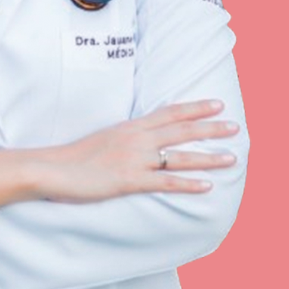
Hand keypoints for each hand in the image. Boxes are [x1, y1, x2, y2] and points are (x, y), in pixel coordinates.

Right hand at [39, 99, 239, 203]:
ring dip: (208, 157)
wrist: (53, 168)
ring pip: (179, 156)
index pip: (169, 112)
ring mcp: (134, 159)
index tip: (216, 103)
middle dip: (211, 127)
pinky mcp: (129, 180)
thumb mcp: (103, 138)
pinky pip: (165, 182)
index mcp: (130, 126)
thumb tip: (141, 138)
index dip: (194, 108)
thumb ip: (125, 137)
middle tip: (235, 126)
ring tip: (231, 157)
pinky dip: (188, 184)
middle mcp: (136, 139)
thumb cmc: (74, 156)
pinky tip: (207, 186)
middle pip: (181, 129)